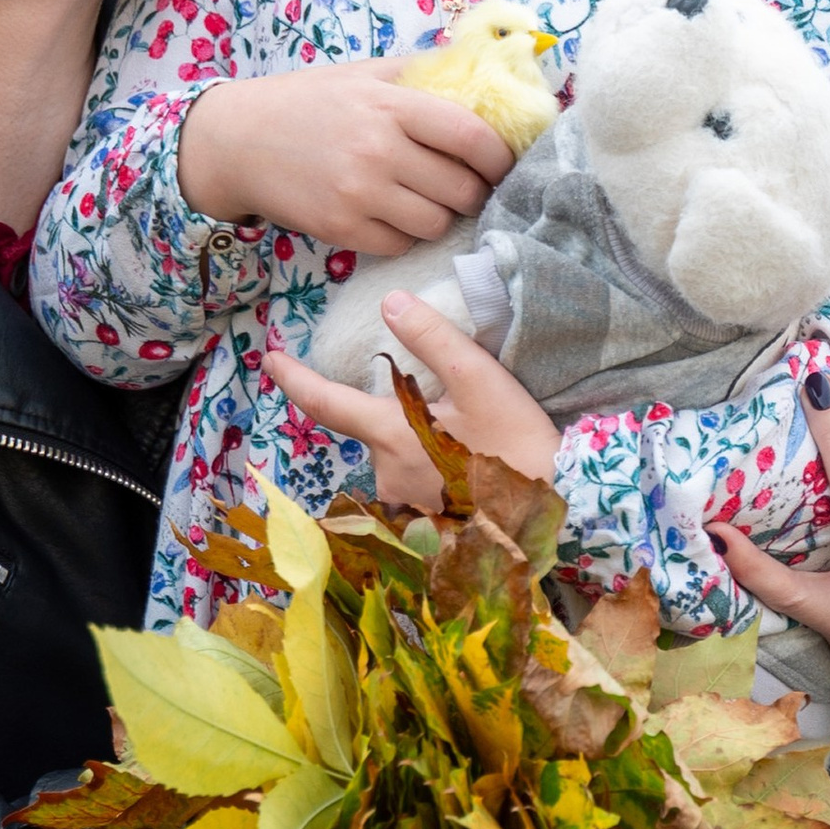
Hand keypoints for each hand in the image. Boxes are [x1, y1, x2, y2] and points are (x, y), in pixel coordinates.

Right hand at [180, 66, 512, 254]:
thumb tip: (490, 67)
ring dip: (442, 216)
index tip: (504, 165)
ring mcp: (359, 194)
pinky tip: (394, 215)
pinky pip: (400, 245)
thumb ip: (423, 72)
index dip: (500, 158)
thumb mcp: (365, 73)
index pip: (471, 138)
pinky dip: (406, 235)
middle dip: (476, 193)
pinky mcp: (340, 229)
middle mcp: (378, 151)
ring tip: (429, 200)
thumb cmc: (309, 102)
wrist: (239, 140)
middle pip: (462, 189)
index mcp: (391, 105)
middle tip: (469, 187)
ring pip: (435, 223)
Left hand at [266, 294, 563, 513]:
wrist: (558, 511)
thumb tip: (392, 304)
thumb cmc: (517, 445)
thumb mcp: (481, 380)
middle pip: (373, 428)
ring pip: (394, 457)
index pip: (326, 402)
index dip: (295, 378)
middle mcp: (385, 471)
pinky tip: (465, 472)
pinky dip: (429, 469)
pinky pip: (412, 484)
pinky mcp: (422, 525)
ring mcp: (402, 503)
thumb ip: (434, 338)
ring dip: (418, 442)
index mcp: (391, 433)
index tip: (271, 358)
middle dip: (397, 412)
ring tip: (472, 444)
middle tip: (457, 413)